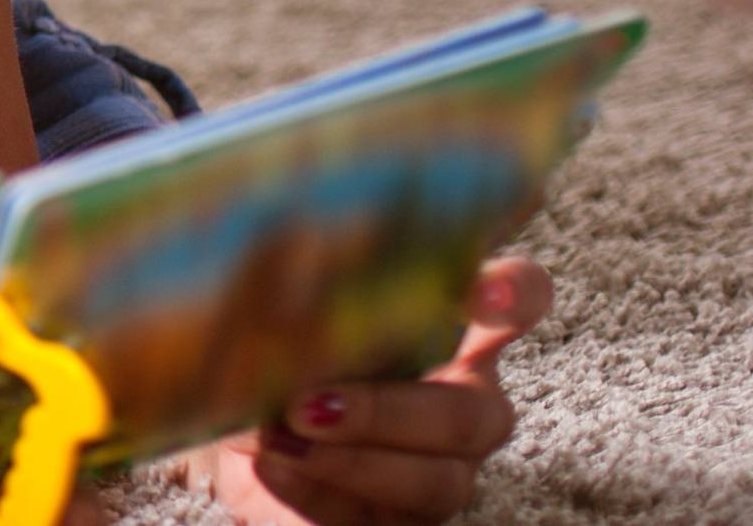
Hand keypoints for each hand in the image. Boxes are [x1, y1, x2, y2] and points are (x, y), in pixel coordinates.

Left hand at [182, 257, 550, 524]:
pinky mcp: (392, 523)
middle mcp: (461, 408)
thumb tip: (280, 255)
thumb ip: (297, 282)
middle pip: (476, 416)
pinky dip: (316, 491)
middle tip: (308, 402)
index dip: (517, 293)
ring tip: (279, 435)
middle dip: (390, 411)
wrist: (231, 439)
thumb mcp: (277, 311)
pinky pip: (374, 519)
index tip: (483, 291)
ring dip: (352, 459)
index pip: (521, 298)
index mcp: (452, 336)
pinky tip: (272, 465)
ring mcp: (437, 474)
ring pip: (436, 482)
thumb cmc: (270, 357)